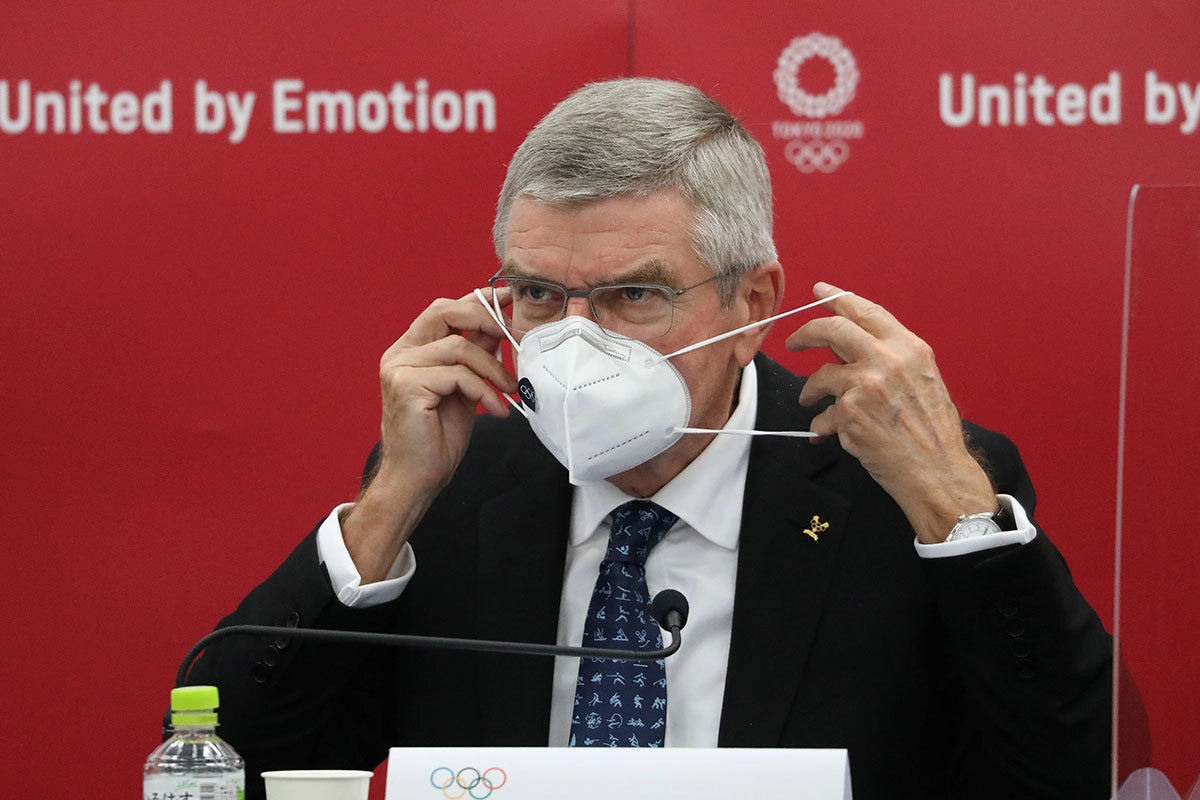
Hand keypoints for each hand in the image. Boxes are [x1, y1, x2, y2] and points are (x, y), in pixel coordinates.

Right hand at [343, 287, 516, 579]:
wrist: (415, 479)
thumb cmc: (436, 438)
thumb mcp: (464, 389)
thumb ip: (475, 357)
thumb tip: (498, 329)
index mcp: (410, 350)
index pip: (444, 310)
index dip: (477, 301)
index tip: (507, 297)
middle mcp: (400, 354)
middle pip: (444, 313)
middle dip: (484, 318)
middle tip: (513, 335)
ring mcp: (399, 369)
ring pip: (458, 348)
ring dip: (492, 368)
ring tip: (508, 391)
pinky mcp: (407, 386)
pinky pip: (457, 375)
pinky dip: (483, 391)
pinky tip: (495, 410)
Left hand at [785, 282, 995, 542]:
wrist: (937, 471)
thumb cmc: (932, 432)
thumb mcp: (922, 380)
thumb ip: (889, 359)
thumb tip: (847, 348)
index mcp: (909, 348)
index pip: (867, 311)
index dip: (838, 298)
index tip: (820, 291)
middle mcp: (888, 359)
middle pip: (833, 329)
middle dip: (807, 333)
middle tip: (794, 342)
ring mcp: (867, 384)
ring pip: (821, 374)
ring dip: (810, 389)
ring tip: (809, 400)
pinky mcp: (850, 412)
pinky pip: (823, 413)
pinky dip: (822, 423)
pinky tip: (828, 433)